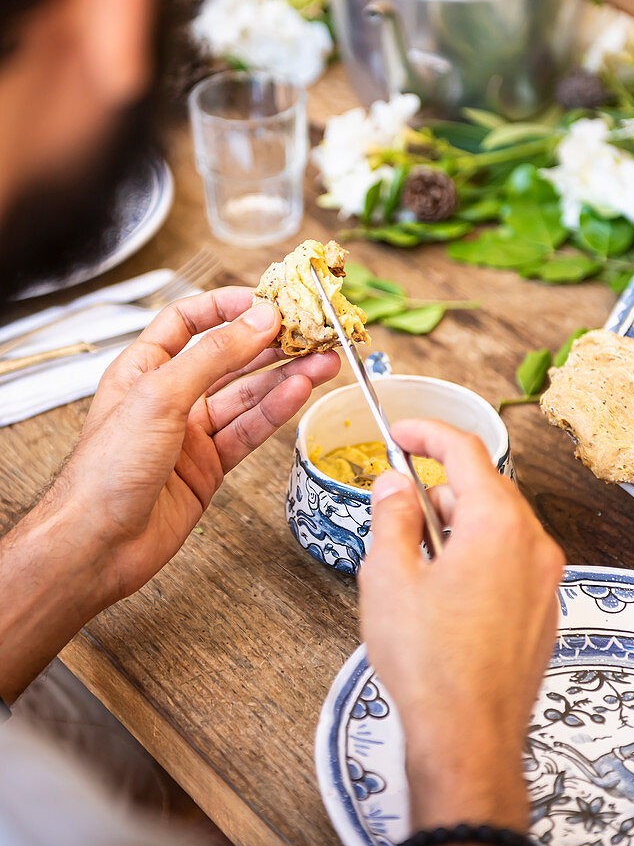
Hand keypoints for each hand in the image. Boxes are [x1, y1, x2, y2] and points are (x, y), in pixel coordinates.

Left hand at [51, 287, 339, 601]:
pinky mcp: (210, 466)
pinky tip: (300, 393)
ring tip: (323, 361)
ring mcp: (191, 433)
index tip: (266, 300)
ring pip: (247, 395)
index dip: (226, 307)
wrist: (96, 545)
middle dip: (271, 344)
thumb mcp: (159, 396)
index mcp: (144, 368)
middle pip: (228, 357)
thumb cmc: (104, 471)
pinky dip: (276, 412)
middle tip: (311, 333)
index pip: (187, 321)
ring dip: (286, 377)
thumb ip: (213, 356)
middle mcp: (170, 396)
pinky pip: (250, 430)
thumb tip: (258, 321)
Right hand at [359, 420, 562, 842]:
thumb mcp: (388, 576)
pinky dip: (475, 555)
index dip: (426, 433)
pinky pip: (509, 560)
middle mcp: (533, 545)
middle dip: (437, 488)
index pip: (465, 450)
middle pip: (484, 487)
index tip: (399, 433)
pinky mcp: (541, 611)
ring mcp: (544, 580)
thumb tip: (394, 486)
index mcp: (498, 525)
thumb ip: (391, 517)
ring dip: (454, 525)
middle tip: (395, 507)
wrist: (468, 740)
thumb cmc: (430, 665)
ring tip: (411, 561)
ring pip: (497, 525)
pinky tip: (441, 591)